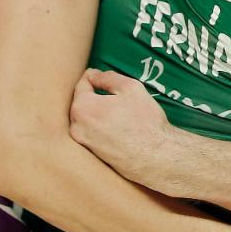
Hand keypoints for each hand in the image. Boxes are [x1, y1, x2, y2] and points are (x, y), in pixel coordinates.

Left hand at [70, 69, 173, 189]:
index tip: (105, 78)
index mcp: (82, 107)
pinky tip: (117, 128)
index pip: (82, 83)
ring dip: (97, 113)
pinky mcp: (90, 155)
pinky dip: (100, 127)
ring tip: (117, 113)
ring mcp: (82, 143)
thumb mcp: (131, 88)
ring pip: (86, 118)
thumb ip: (108, 77)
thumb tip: (94, 75)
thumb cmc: (144, 121)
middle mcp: (75, 127)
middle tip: (114, 96)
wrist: (155, 156)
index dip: (95, 77)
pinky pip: (91, 133)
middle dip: (94, 96)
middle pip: (81, 102)